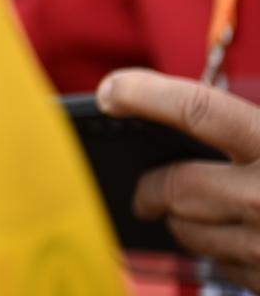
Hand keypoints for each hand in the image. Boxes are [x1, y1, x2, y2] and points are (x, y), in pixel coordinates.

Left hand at [99, 68, 259, 284]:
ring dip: (181, 220)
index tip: (110, 91)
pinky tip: (240, 242)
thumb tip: (189, 119)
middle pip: (175, 184)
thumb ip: (250, 129)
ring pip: (187, 230)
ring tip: (195, 215)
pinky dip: (219, 252)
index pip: (195, 109)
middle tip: (141, 187)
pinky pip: (220, 265)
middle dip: (151, 184)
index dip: (144, 94)